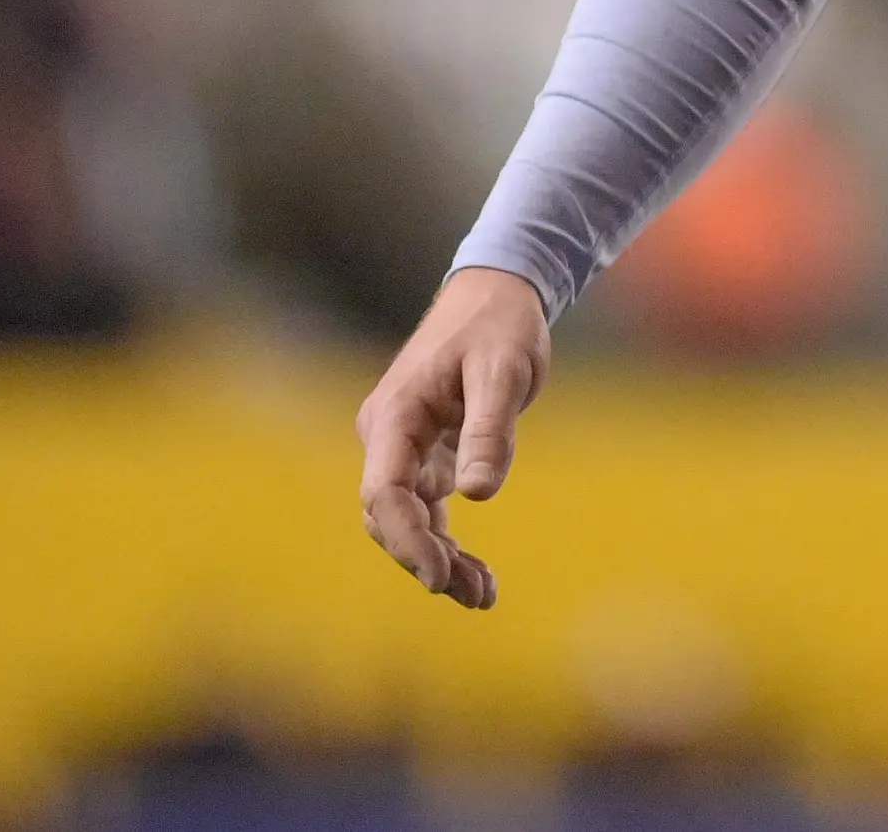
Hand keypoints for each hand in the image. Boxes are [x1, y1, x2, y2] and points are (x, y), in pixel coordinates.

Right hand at [355, 265, 552, 608]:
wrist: (500, 291)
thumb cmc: (500, 324)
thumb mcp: (504, 370)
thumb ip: (490, 429)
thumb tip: (478, 493)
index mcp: (395, 414)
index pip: (384, 493)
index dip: (406, 540)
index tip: (439, 576)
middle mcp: (389, 435)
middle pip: (390, 516)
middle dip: (425, 559)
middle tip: (475, 594)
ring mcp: (404, 446)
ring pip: (408, 519)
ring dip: (439, 559)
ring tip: (483, 595)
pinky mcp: (427, 453)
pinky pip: (427, 509)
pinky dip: (448, 542)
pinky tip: (477, 575)